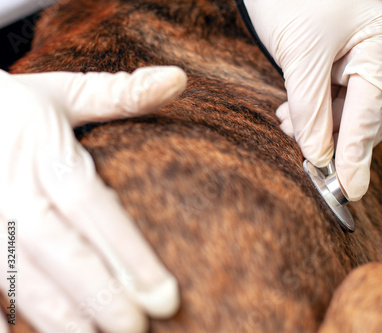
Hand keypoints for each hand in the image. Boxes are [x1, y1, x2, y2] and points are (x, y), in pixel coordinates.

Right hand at [0, 66, 186, 332]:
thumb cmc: (10, 106)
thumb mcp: (62, 93)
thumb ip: (121, 93)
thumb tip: (179, 79)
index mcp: (44, 152)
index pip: (95, 209)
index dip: (129, 254)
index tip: (165, 296)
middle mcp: (11, 189)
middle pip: (61, 252)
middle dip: (100, 297)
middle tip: (136, 331)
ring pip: (18, 278)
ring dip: (57, 316)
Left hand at [244, 0, 381, 200]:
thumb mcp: (299, 56)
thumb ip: (310, 110)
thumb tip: (319, 156)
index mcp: (381, 42)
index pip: (372, 109)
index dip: (358, 152)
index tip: (349, 189)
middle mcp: (379, 52)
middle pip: (371, 115)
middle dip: (339, 138)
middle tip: (310, 156)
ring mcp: (362, 57)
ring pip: (352, 111)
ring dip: (322, 128)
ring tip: (289, 127)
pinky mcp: (342, 63)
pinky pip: (337, 100)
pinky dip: (316, 115)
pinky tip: (292, 116)